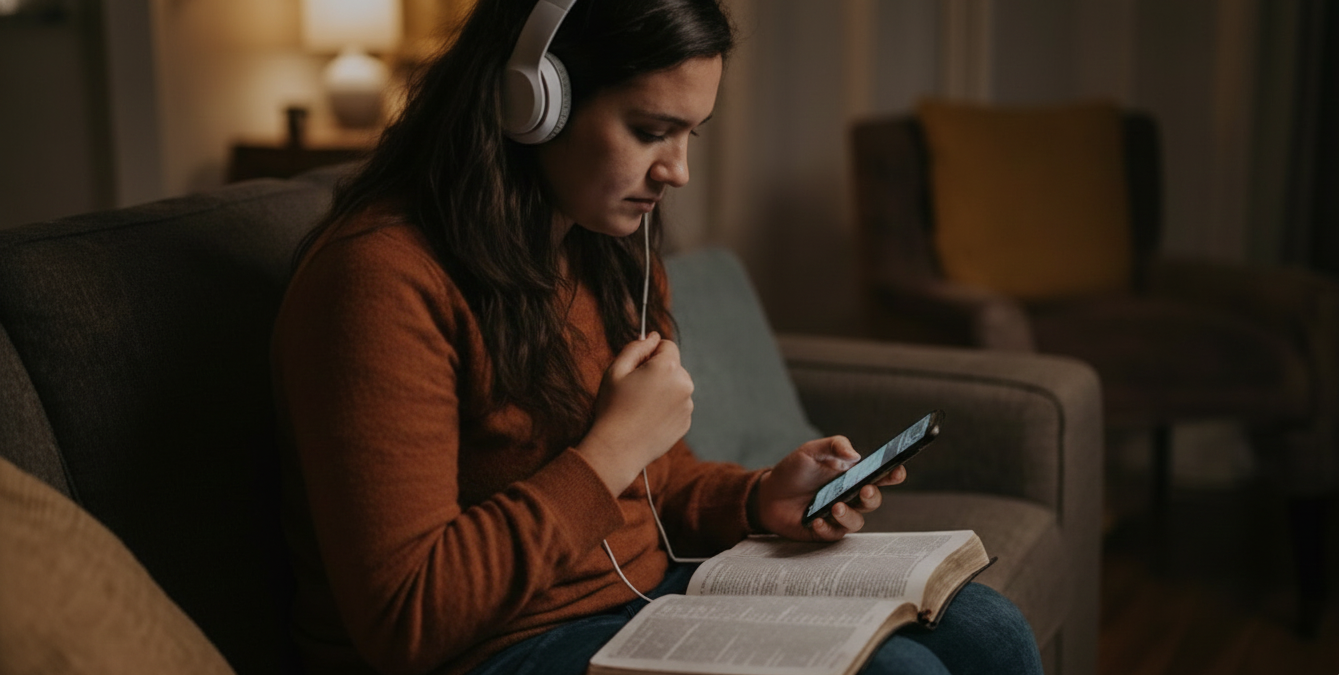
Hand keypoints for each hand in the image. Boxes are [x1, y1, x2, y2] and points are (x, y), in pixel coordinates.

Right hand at [577, 332, 693, 494]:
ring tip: (640, 407)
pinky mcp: (686, 423)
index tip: (636, 368)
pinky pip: (677, 406)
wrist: (617, 449)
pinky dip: (665, 408)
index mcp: (668, 367)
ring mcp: (687, 405)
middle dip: (657, 372)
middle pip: (674, 366)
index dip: (650, 353)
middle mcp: (684, 384)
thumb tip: (653, 336)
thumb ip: (636, 347)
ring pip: (675, 387)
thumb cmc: (612, 407)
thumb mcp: (616, 370)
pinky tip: (647, 419)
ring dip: (663, 390)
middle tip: (635, 390)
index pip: (667, 345)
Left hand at [750, 436, 906, 541]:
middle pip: (873, 500)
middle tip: (864, 490)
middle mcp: (850, 497)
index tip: (897, 471)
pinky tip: (815, 520)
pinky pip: (834, 534)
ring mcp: (838, 515)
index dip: (893, 474)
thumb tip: (856, 455)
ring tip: (834, 507)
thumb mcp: (811, 451)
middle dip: (872, 496)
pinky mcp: (825, 531)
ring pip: (856, 521)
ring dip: (848, 515)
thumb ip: (833, 446)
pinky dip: (826, 527)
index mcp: (852, 476)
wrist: (768, 494)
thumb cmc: (794, 470)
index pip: (879, 476)